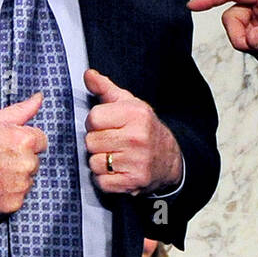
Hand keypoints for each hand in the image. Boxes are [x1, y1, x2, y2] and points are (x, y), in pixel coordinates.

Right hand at [0, 93, 46, 214]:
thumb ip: (22, 110)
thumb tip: (38, 98)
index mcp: (24, 140)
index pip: (40, 141)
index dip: (24, 142)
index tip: (11, 145)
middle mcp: (26, 162)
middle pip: (33, 162)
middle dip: (20, 161)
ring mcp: (20, 184)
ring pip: (27, 180)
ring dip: (15, 179)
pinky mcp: (14, 202)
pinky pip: (18, 197)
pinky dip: (8, 194)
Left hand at [83, 68, 182, 195]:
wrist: (169, 158)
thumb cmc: (144, 128)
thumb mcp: (129, 104)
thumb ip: (105, 89)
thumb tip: (88, 74)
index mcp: (135, 114)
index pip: (93, 118)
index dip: (95, 123)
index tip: (106, 125)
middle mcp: (137, 137)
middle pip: (91, 141)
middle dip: (97, 142)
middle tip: (112, 142)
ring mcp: (136, 161)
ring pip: (94, 162)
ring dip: (100, 162)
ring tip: (115, 156)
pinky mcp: (133, 182)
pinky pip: (101, 181)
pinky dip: (105, 179)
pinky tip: (117, 171)